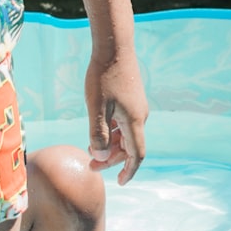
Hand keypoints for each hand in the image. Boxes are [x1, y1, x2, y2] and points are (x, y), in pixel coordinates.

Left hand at [85, 47, 147, 184]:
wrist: (114, 47)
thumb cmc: (103, 76)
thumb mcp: (96, 107)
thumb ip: (98, 134)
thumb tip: (100, 156)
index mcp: (133, 121)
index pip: (137, 155)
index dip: (129, 171)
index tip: (118, 183)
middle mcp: (140, 116)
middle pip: (130, 147)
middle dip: (112, 159)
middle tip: (91, 166)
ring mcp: (137, 107)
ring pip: (127, 135)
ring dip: (111, 145)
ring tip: (90, 149)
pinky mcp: (132, 99)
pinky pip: (125, 123)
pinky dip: (113, 132)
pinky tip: (98, 129)